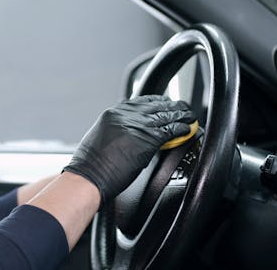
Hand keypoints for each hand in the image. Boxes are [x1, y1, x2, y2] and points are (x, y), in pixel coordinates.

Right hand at [63, 95, 195, 204]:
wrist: (88, 176)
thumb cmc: (89, 165)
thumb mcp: (100, 138)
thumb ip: (115, 131)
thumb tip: (127, 134)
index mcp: (112, 114)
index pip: (139, 102)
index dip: (154, 102)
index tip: (162, 103)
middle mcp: (125, 115)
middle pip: (155, 105)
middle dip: (170, 106)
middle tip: (181, 108)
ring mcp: (137, 126)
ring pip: (166, 115)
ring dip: (180, 116)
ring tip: (189, 117)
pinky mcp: (147, 139)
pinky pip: (170, 130)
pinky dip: (181, 129)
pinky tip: (186, 130)